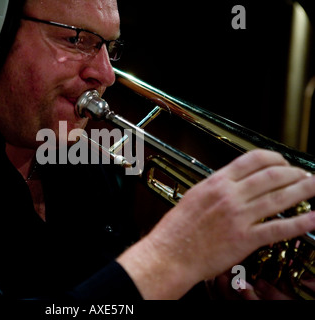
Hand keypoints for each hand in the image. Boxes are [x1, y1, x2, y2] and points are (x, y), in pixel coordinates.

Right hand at [117, 149, 314, 298]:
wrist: (170, 253)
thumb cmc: (177, 229)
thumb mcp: (194, 196)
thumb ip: (216, 187)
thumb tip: (234, 182)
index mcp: (216, 182)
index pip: (252, 160)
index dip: (274, 158)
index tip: (283, 162)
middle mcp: (229, 195)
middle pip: (272, 176)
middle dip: (294, 173)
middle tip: (304, 175)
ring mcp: (239, 216)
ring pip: (280, 198)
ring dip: (303, 190)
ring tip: (314, 186)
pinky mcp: (245, 238)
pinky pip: (278, 228)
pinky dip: (300, 223)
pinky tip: (313, 219)